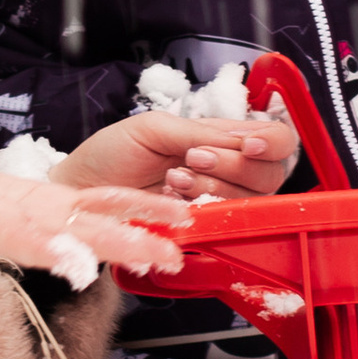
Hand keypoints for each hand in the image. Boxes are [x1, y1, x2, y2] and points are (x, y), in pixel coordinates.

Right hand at [0, 156, 190, 278]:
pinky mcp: (52, 206)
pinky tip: (169, 208)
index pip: (19, 239)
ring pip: (97, 224)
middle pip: (76, 239)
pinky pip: (99, 205)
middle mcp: (25, 228)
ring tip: (181, 240)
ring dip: (140, 233)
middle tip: (164, 257)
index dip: (49, 248)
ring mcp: (43, 220)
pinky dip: (134, 206)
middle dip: (121, 247)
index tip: (80, 261)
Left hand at [57, 106, 299, 204]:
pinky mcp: (202, 230)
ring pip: (251, 201)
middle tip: (192, 158)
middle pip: (272, 174)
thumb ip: (199, 131)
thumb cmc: (111, 154)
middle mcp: (228, 172)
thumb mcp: (154, 128)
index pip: (277, 141)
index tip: (245, 145)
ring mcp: (217, 203)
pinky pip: (225, 224)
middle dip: (234, 166)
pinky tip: (172, 198)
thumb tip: (242, 139)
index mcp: (222, 139)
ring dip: (214, 186)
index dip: (272, 143)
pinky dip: (201, 209)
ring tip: (173, 178)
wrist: (80, 191)